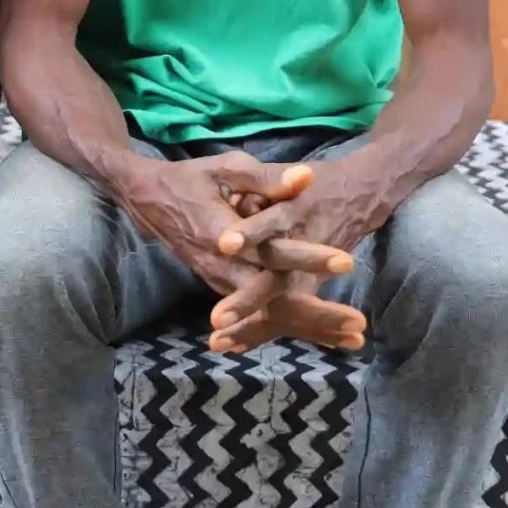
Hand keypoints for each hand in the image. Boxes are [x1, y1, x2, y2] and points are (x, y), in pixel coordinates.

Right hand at [113, 154, 360, 348]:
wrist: (149, 201)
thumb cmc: (191, 180)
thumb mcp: (225, 168)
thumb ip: (266, 178)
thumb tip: (305, 178)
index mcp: (224, 236)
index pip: (272, 253)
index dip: (308, 258)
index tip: (345, 260)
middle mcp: (223, 269)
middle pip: (276, 301)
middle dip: (318, 314)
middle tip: (358, 324)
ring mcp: (223, 284)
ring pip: (270, 315)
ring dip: (311, 327)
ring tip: (353, 338)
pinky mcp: (226, 289)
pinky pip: (262, 316)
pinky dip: (294, 326)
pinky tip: (326, 338)